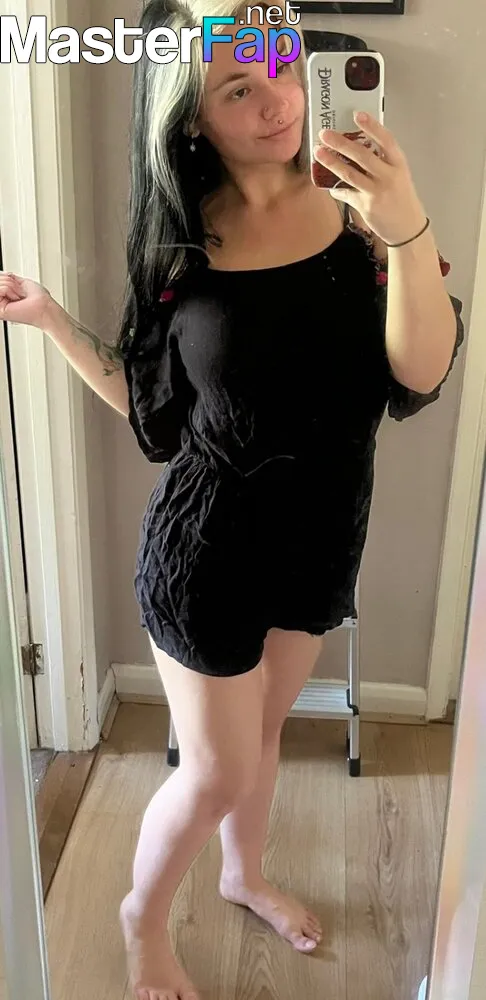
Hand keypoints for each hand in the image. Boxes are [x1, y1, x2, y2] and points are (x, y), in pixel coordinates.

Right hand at [0, 271, 53, 329]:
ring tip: (19, 296)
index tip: (16, 282)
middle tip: (20, 291)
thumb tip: (0, 274)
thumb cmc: (38, 298)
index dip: (6, 277)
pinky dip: (9, 290)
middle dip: (10, 281)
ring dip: (11, 286)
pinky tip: (16, 299)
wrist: (44, 307)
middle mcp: (1, 300)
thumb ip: (7, 278)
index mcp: (5, 295)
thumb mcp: (20, 282)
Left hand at [314, 111, 427, 246]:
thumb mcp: (399, 176)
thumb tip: (357, 147)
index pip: (386, 140)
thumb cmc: (402, 199)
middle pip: (362, 155)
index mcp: (399, 164)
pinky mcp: (366, 206)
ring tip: (318, 152)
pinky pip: (346, 193)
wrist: (407, 229)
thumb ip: (383, 162)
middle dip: (341, 143)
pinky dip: (336, 188)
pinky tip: (329, 185)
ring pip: (350, 174)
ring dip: (331, 162)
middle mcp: (389, 176)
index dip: (371, 126)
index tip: (357, 114)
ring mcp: (377, 192)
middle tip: (324, 134)